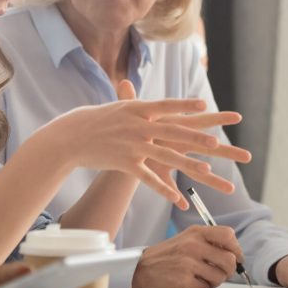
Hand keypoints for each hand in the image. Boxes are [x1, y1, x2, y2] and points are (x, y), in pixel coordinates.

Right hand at [31, 80, 250, 207]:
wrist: (70, 136)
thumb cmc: (93, 120)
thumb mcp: (116, 107)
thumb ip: (132, 101)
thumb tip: (139, 89)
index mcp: (137, 109)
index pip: (166, 106)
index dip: (186, 107)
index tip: (204, 107)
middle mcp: (137, 125)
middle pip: (172, 132)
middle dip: (196, 139)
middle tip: (217, 143)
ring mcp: (132, 145)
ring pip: (165, 156)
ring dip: (188, 164)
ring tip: (207, 171)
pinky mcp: (125, 163)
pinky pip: (148, 178)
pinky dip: (164, 190)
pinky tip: (178, 198)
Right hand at [131, 225, 243, 287]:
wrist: (141, 267)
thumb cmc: (167, 255)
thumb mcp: (187, 239)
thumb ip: (209, 242)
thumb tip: (234, 254)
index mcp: (196, 232)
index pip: (228, 235)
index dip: (236, 249)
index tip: (235, 257)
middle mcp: (193, 245)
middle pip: (229, 260)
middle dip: (229, 270)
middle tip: (221, 273)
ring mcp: (188, 262)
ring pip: (220, 277)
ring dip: (214, 281)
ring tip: (202, 278)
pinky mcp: (183, 279)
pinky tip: (191, 283)